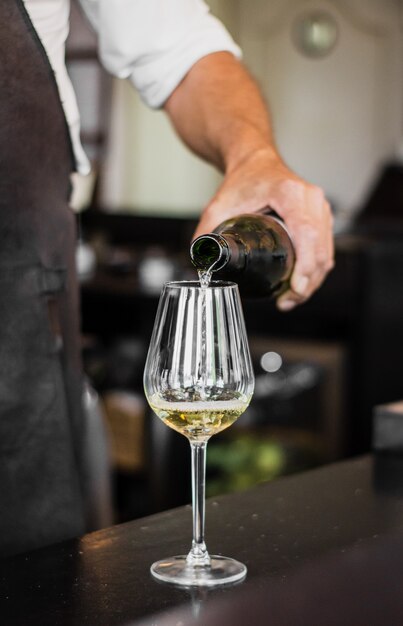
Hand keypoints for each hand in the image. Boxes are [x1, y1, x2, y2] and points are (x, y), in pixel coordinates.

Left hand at [193, 148, 333, 309]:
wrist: (256, 162)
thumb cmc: (242, 180)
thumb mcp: (219, 205)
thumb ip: (206, 232)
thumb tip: (200, 264)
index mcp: (290, 193)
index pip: (305, 233)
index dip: (304, 264)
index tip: (295, 288)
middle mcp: (312, 199)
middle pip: (320, 248)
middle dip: (308, 281)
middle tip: (288, 301)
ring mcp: (321, 207)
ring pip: (326, 251)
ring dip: (314, 279)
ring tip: (292, 299)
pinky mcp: (322, 216)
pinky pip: (326, 247)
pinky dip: (317, 269)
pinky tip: (301, 284)